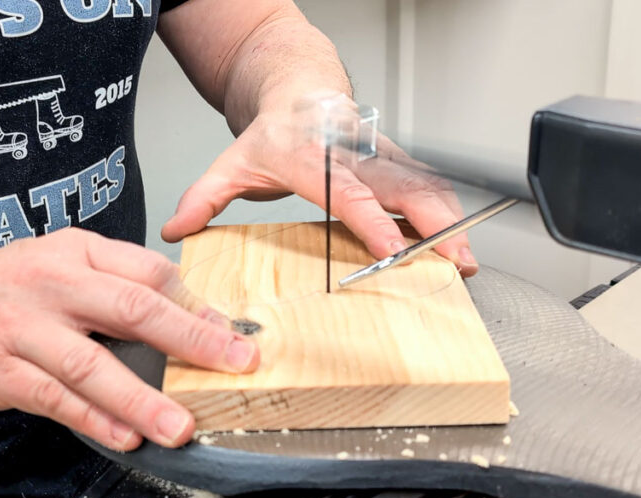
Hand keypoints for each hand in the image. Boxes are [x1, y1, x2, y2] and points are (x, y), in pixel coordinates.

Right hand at [0, 228, 259, 450]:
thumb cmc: (5, 288)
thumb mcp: (61, 262)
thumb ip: (119, 281)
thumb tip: (192, 313)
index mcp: (77, 254)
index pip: (150, 273)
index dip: (196, 306)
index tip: (232, 335)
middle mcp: (54, 285)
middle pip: (133, 310)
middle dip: (192, 339)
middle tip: (236, 363)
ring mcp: (23, 328)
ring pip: (91, 364)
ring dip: (140, 399)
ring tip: (178, 427)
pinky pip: (52, 397)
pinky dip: (90, 419)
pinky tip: (122, 436)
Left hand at [161, 106, 478, 276]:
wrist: (301, 90)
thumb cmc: (273, 131)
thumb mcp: (232, 161)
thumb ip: (204, 196)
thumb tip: (176, 228)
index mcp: (314, 159)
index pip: (349, 193)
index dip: (372, 222)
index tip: (391, 250)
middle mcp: (355, 158)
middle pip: (402, 190)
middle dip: (431, 227)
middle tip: (451, 261)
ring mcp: (381, 160)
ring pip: (425, 189)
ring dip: (449, 226)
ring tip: (465, 264)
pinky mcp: (397, 165)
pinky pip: (428, 190)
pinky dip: (447, 218)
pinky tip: (458, 246)